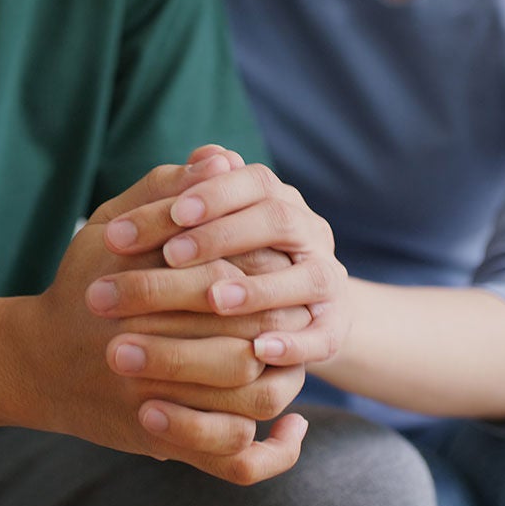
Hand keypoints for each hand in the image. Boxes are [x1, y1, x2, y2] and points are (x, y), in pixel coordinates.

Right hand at [18, 164, 310, 484]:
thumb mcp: (109, 227)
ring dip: (286, 381)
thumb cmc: (78, 283)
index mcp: (147, 290)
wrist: (34, 360)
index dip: (265, 272)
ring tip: (293, 360)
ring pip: (255, 399)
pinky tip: (290, 429)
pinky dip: (270, 450)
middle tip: (297, 311)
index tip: (279, 263)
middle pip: (253, 338)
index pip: (232, 277)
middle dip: (282, 324)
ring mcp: (158, 403)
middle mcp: (153, 350)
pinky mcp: (162, 446)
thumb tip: (221, 159)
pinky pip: (233, 460)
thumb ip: (164, 191)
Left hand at [100, 158, 350, 367]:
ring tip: (214, 299)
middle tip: (171, 254)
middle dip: (222, 235)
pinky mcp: (333, 328)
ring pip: (306, 277)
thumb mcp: (208, 223)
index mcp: (276, 199)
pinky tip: (257, 351)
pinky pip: (322, 335)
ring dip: (259, 289)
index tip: (173, 211)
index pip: (253, 181)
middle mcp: (308, 233)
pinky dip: (293, 343)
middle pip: (277, 220)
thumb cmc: (226, 256)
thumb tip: (204, 154)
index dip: (215, 192)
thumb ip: (201, 191)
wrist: (290, 309)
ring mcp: (325, 280)